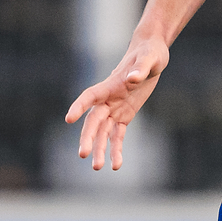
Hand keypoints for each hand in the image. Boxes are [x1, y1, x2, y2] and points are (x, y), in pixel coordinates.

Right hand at [64, 32, 171, 170]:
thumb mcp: (150, 59)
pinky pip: (118, 135)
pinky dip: (116, 149)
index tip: (69, 118)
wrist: (152, 54)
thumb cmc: (150, 53)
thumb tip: (133, 79)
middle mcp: (108, 99)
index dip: (79, 106)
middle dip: (88, 137)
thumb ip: (140, 69)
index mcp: (110, 84)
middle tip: (83, 154)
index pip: (90, 96)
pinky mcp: (124, 116)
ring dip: (100, 149)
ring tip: (97, 168)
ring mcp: (115, 108)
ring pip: (103, 132)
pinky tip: (116, 165)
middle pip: (94, 120)